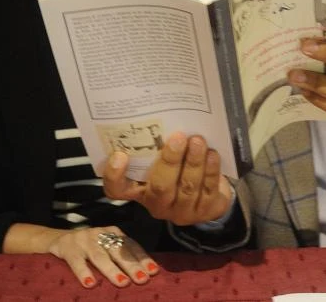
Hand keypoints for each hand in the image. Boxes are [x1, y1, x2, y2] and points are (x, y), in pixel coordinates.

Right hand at [3, 224, 158, 287]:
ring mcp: (84, 240)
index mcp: (113, 233)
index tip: (153, 272)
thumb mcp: (106, 248)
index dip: (142, 258)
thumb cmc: (90, 248)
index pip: (131, 246)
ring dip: (112, 270)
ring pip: (100, 256)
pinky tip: (90, 284)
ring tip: (122, 283)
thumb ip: (121, 256)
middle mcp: (100, 234)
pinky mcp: (68, 248)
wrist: (59, 239)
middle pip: (118, 251)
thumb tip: (145, 273)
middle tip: (142, 279)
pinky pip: (77, 262)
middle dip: (131, 265)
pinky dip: (84, 272)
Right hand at [102, 132, 233, 225]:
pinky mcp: (205, 211)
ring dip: (194, 162)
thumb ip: (155, 148)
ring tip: (198, 141)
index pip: (117, 190)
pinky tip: (212, 155)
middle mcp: (158, 204)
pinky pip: (208, 190)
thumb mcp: (161, 160)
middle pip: (160, 187)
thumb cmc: (178, 170)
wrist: (210, 195)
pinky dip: (211, 171)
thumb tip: (160, 114)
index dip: (114, 175)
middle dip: (170, 161)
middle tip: (178, 137)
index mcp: (139, 191)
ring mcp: (182, 211)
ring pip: (187, 187)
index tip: (120, 155)